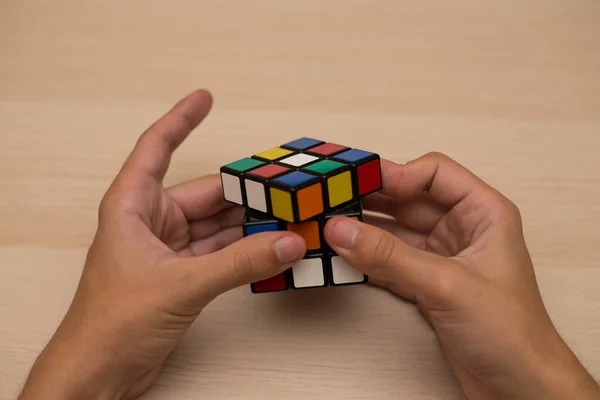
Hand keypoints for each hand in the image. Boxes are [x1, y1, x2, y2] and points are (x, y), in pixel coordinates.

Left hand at [18, 89, 305, 399]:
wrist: (100, 372)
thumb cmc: (111, 324)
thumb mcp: (181, 285)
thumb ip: (239, 262)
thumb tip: (285, 241)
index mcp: (132, 206)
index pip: (157, 148)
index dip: (181, 120)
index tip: (204, 98)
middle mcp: (150, 221)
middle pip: (205, 193)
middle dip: (244, 190)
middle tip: (282, 184)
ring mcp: (168, 248)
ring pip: (217, 223)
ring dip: (249, 223)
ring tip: (286, 215)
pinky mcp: (182, 273)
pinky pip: (220, 249)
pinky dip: (245, 248)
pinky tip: (270, 245)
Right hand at [324, 153, 599, 399]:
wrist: (519, 386)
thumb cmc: (511, 333)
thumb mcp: (446, 285)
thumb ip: (390, 256)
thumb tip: (343, 230)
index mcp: (483, 213)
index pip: (435, 173)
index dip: (397, 174)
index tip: (360, 183)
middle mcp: (463, 229)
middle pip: (409, 200)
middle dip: (372, 201)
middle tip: (334, 201)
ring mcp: (444, 256)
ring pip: (397, 231)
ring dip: (366, 231)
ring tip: (332, 229)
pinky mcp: (429, 283)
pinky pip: (391, 260)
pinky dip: (369, 259)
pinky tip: (346, 257)